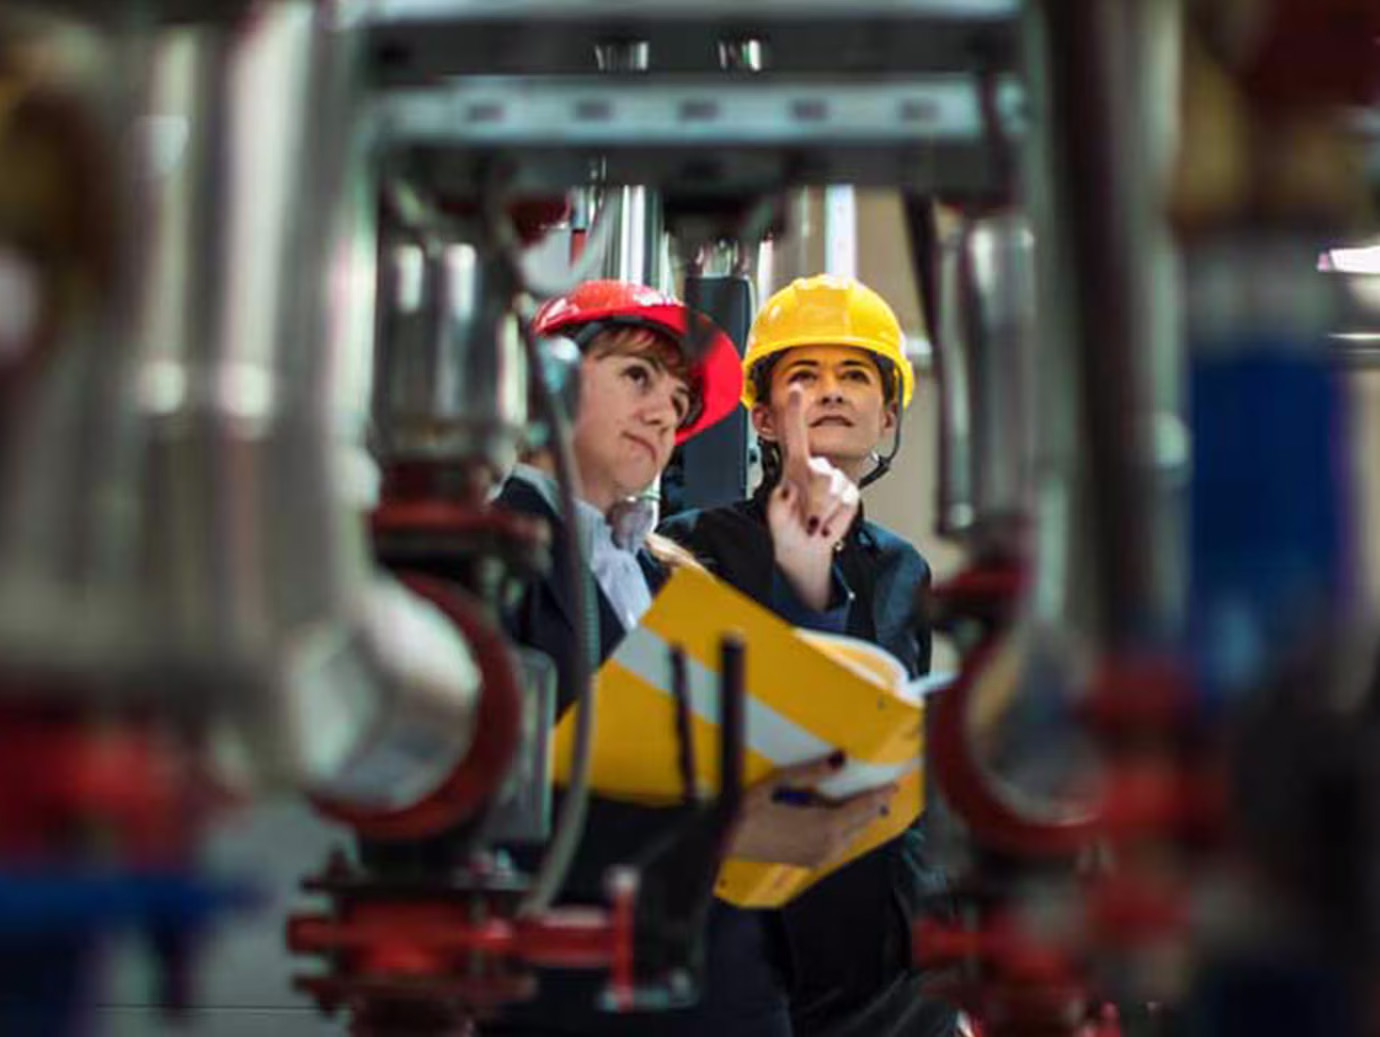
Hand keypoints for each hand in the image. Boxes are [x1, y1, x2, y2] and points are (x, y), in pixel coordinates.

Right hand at [728, 753, 898, 868]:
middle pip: (861, 823)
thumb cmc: (746, 811)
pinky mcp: (809, 861)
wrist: (724, 841)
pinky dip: (846, 828)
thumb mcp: (778, 783)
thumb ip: (811, 772)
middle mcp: (827, 845)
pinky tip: (840, 817)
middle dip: (874, 806)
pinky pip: (838, 844)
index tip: (896, 784)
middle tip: (886, 789)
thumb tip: (840, 759)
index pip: (863, 808)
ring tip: (866, 800)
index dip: (880, 795)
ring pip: (851, 836)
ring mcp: (819, 857)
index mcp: (824, 826)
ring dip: (860, 818)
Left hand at [767, 387, 859, 609]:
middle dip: (814, 499)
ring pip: (833, 488)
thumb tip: (791, 492)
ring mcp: (834, 478)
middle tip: (805, 518)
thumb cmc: (787, 526)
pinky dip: (834, 518)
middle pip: (819, 472)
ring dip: (821, 512)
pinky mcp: (849, 492)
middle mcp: (815, 466)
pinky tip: (824, 524)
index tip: (796, 388)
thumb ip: (780, 504)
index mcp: (793, 465)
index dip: (795, 410)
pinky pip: (846, 502)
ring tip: (812, 522)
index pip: (794, 433)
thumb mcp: (775, 515)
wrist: (805, 547)